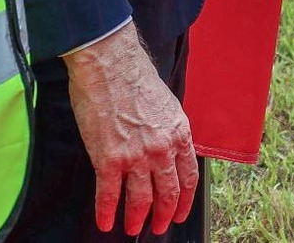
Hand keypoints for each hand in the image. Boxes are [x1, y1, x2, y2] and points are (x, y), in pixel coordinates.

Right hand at [63, 23, 198, 234]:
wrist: (110, 66)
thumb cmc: (136, 79)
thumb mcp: (167, 105)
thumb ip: (169, 131)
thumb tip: (169, 149)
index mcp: (179, 133)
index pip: (188, 177)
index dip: (186, 200)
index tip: (181, 212)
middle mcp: (161, 149)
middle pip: (168, 193)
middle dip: (165, 215)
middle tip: (159, 226)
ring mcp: (136, 156)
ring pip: (140, 200)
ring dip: (137, 218)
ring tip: (133, 228)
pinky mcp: (108, 159)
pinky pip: (108, 194)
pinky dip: (106, 212)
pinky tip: (105, 222)